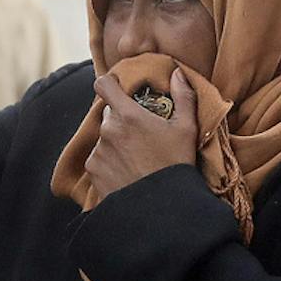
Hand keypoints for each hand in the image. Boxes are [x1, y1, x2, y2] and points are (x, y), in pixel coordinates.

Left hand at [84, 68, 197, 201]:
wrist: (162, 207)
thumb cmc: (177, 165)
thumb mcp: (187, 129)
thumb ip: (183, 96)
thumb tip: (176, 72)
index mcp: (128, 115)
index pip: (103, 85)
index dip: (109, 84)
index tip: (117, 87)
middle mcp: (108, 130)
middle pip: (109, 114)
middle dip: (122, 119)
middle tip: (141, 134)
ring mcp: (98, 151)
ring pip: (104, 137)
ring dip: (115, 142)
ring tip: (137, 158)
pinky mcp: (93, 170)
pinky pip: (98, 158)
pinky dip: (109, 161)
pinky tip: (128, 172)